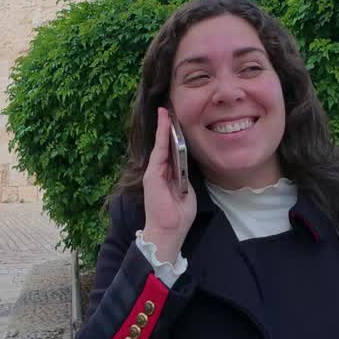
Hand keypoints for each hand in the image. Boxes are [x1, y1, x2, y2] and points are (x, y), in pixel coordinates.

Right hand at [140, 107, 196, 263]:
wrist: (169, 230)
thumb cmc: (179, 216)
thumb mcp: (186, 192)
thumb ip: (184, 178)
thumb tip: (185, 166)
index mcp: (168, 176)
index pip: (171, 152)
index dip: (173, 136)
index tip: (175, 121)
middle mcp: (159, 172)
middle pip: (164, 145)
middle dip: (166, 127)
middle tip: (168, 109)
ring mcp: (153, 172)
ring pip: (160, 145)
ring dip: (163, 127)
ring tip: (166, 110)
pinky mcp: (152, 174)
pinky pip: (159, 151)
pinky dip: (162, 136)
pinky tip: (164, 122)